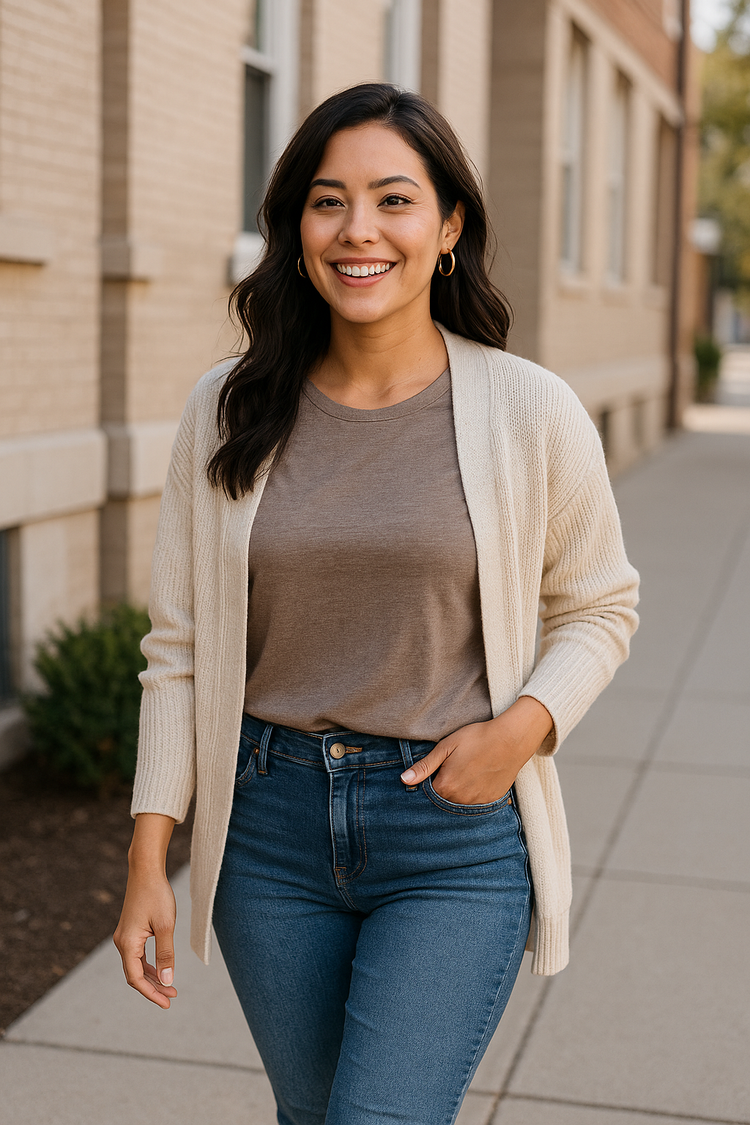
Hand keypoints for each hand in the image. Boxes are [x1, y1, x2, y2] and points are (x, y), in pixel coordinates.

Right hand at [113, 812, 177, 1008]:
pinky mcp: (130, 931)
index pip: (136, 978)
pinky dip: (149, 965)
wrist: (146, 870)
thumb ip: (166, 954)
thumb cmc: (157, 895)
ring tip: (170, 987)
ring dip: (152, 977)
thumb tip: (167, 981)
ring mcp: (125, 937)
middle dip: (154, 988)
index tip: (167, 1003)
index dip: (151, 993)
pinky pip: (138, 955)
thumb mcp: (166, 926)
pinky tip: (162, 969)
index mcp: (127, 944)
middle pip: (135, 975)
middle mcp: (122, 942)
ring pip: (136, 966)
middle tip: (172, 997)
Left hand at [400, 696, 553, 804]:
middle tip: (454, 767)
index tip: (435, 769)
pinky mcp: (490, 801)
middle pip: (442, 800)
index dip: (429, 780)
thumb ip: (425, 766)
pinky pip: (474, 803)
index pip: (427, 792)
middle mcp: (460, 800)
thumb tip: (404, 780)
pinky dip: (472, 794)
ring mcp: (476, 803)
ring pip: (458, 802)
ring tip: (466, 771)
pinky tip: (477, 777)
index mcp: (445, 786)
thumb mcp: (447, 747)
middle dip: (443, 787)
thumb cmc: (477, 738)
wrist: (511, 740)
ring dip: (457, 792)